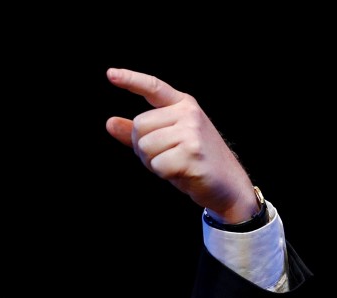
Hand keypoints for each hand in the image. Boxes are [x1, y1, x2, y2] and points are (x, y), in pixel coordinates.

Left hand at [105, 68, 260, 223]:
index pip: (153, 88)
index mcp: (183, 105)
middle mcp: (188, 112)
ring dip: (153, 162)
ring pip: (145, 146)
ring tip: (175, 163)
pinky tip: (182, 172)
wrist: (226, 184)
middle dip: (143, 147)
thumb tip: (109, 122)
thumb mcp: (164, 141)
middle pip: (139, 125)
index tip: (110, 73)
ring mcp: (192, 131)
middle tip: (167, 155)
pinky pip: (157, 164)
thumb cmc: (192, 161)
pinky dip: (163, 173)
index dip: (131, 80)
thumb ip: (136, 132)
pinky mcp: (192, 152)